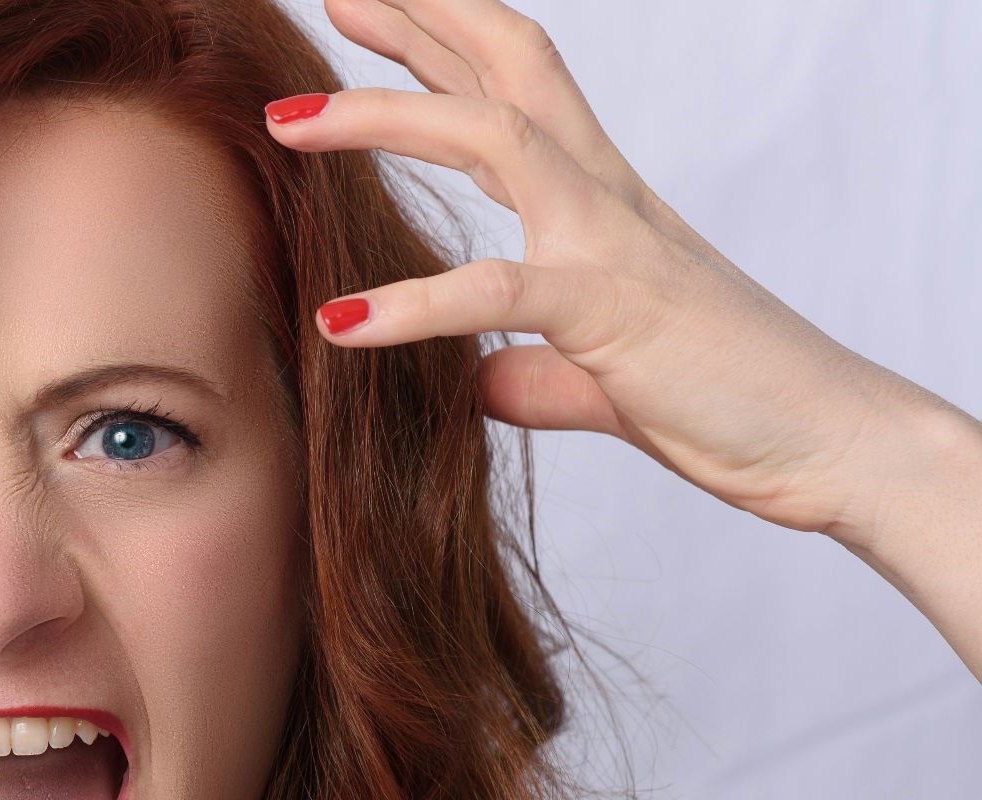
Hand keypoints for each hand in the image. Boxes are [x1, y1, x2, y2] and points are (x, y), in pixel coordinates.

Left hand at [264, 0, 966, 546]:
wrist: (830, 443)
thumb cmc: (729, 398)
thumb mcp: (604, 378)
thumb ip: (535, 372)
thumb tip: (482, 382)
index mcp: (602, 202)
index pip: (513, 92)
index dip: (440, 44)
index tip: (368, 11)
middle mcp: (605, 199)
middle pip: (505, 69)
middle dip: (418, 24)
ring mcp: (611, 242)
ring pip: (490, 136)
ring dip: (381, 118)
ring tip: (284, 121)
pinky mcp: (614, 311)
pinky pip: (499, 291)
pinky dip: (412, 305)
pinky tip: (340, 320)